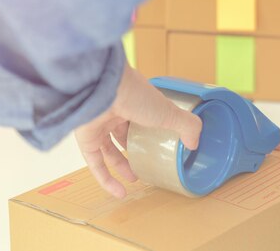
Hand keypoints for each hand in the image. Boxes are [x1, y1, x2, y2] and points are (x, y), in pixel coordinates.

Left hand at [75, 63, 201, 198]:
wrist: (102, 88)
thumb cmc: (134, 94)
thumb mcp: (168, 111)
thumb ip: (186, 126)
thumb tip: (194, 143)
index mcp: (134, 99)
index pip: (142, 115)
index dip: (150, 130)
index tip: (159, 145)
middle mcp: (114, 109)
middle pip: (122, 133)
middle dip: (132, 150)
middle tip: (144, 164)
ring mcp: (98, 122)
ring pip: (108, 148)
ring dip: (121, 166)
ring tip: (135, 179)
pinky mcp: (85, 137)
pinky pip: (95, 162)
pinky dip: (106, 178)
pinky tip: (120, 192)